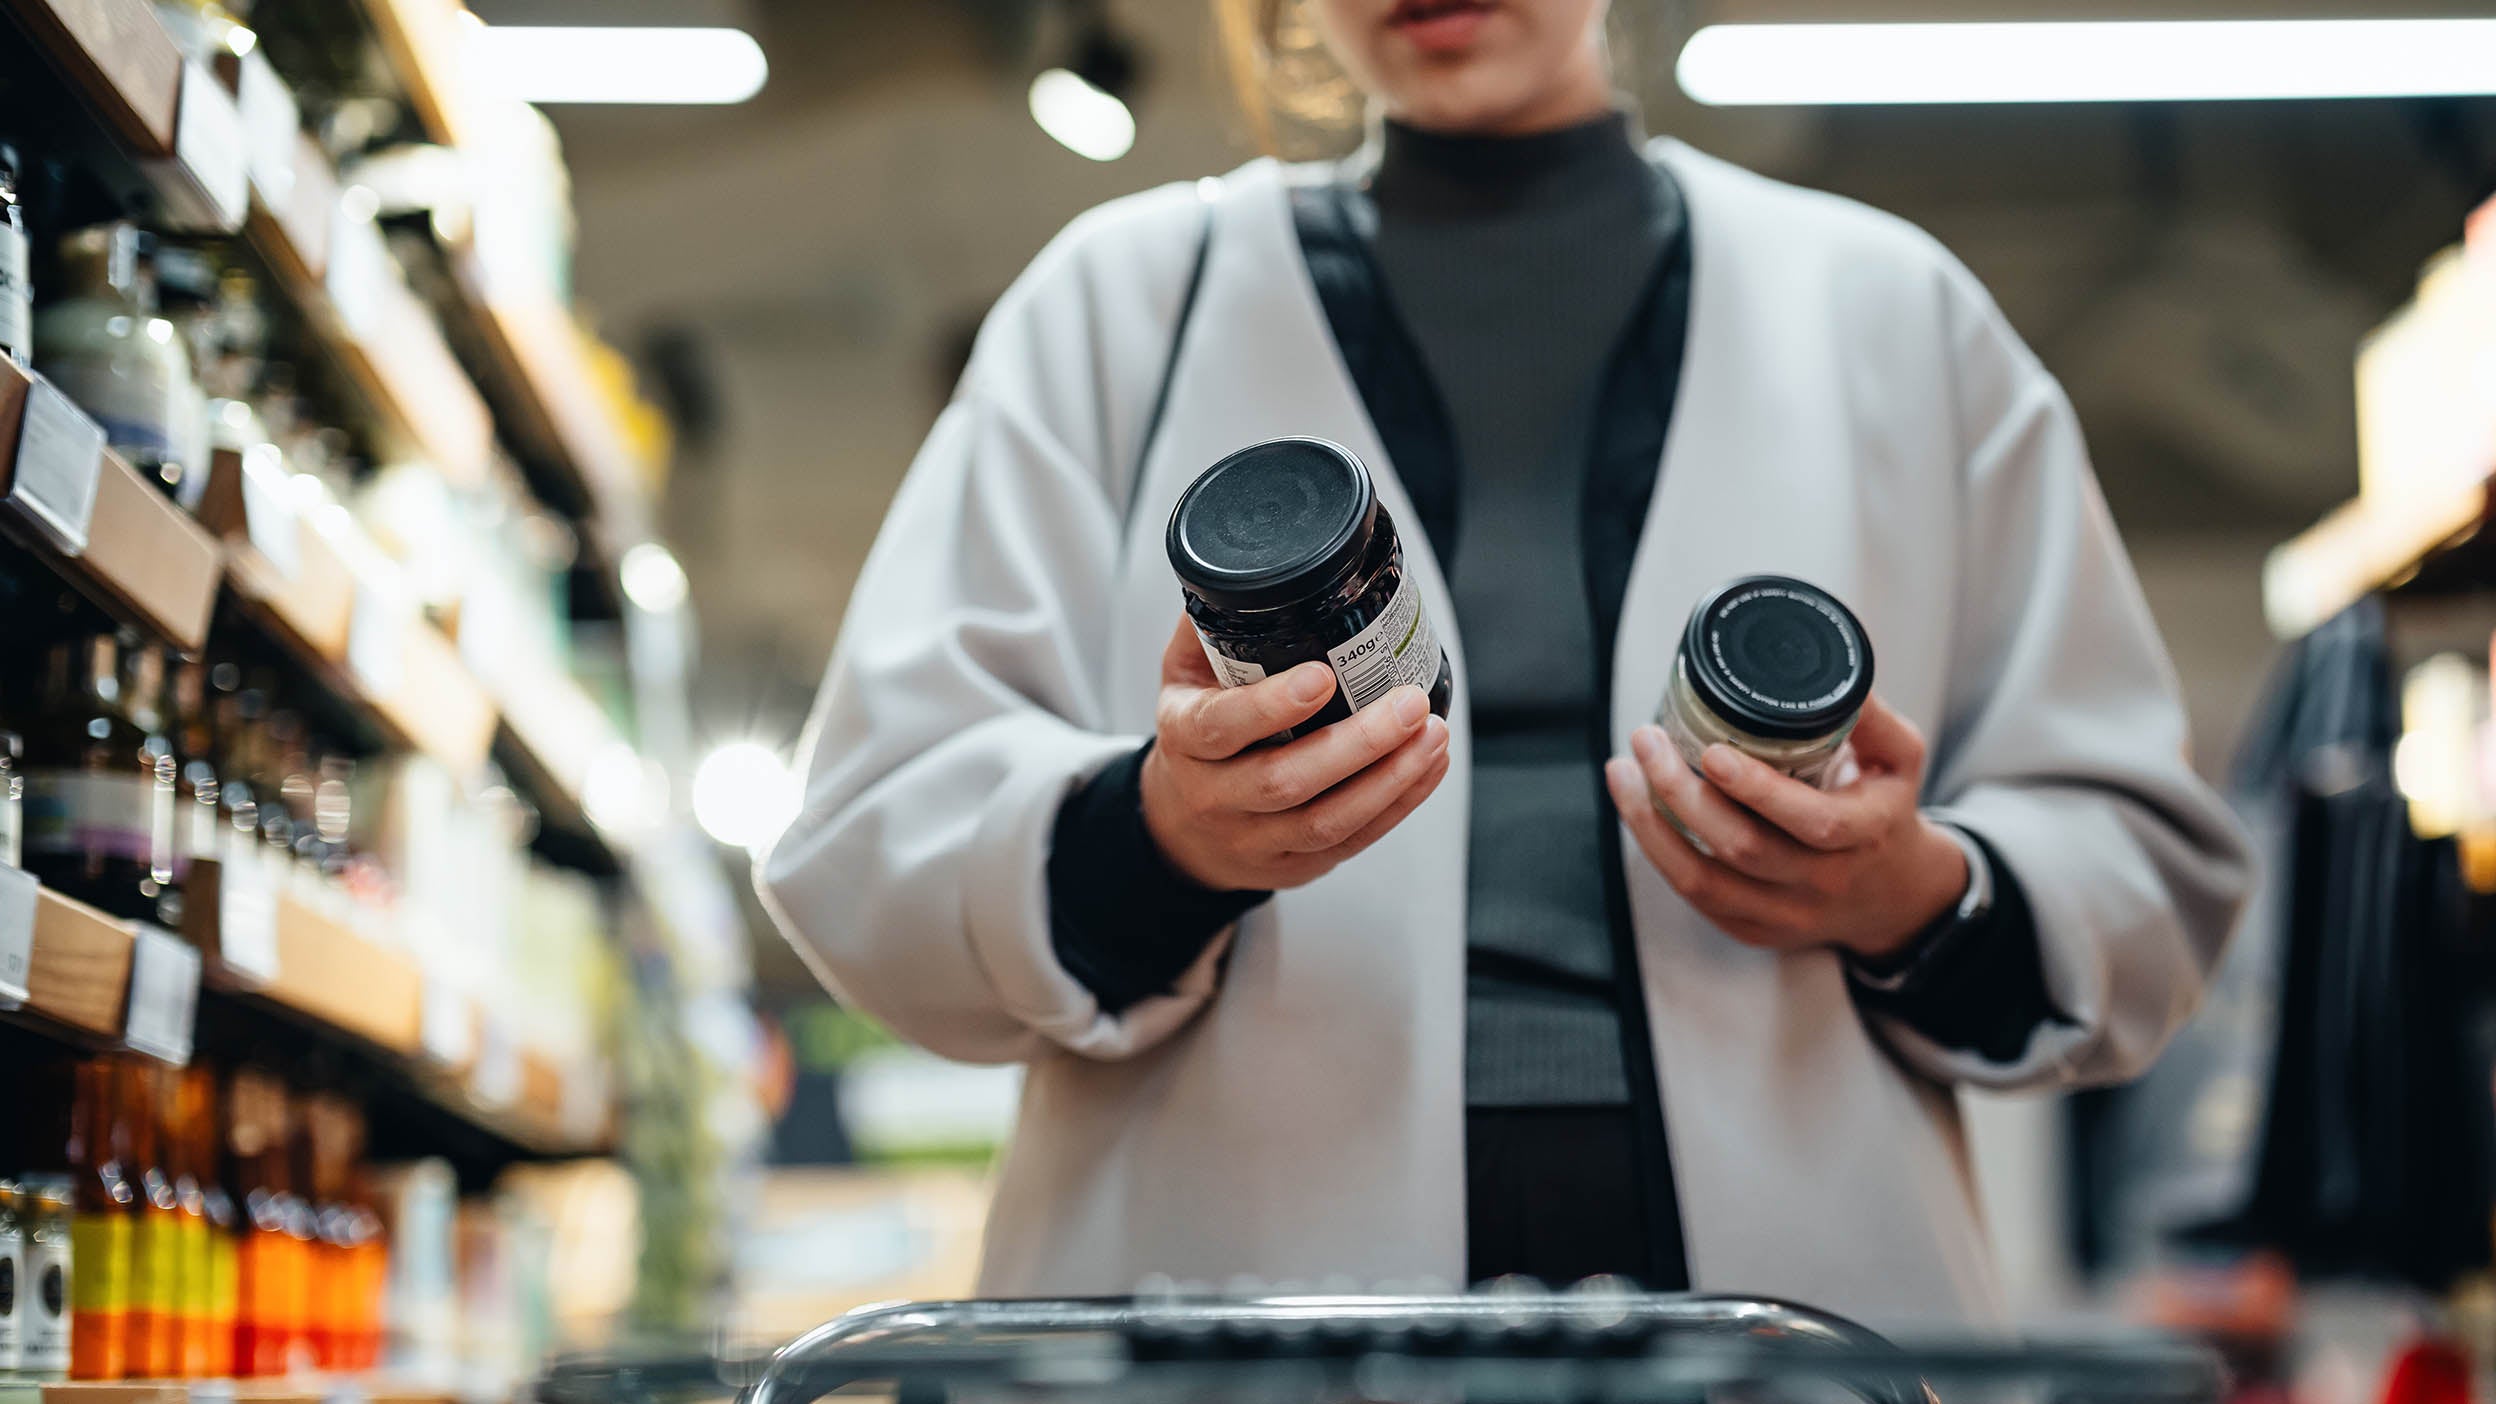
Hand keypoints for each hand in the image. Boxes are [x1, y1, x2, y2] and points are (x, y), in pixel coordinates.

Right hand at [1142, 617, 1450, 891]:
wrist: (1180, 827)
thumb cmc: (1196, 737)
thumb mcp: (1183, 674)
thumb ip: (1214, 624)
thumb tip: (1258, 566)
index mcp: (1185, 738)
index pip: (1223, 726)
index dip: (1272, 706)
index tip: (1324, 676)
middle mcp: (1215, 795)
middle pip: (1286, 781)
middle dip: (1357, 744)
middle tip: (1408, 703)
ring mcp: (1255, 838)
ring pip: (1326, 820)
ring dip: (1389, 779)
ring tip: (1432, 734)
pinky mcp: (1294, 865)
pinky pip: (1352, 841)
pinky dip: (1398, 804)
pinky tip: (1428, 767)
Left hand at [1604, 695, 1966, 960]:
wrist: (1892, 896)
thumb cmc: (1885, 813)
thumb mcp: (1901, 760)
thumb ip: (1872, 718)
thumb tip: (1833, 674)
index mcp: (1865, 834)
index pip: (1812, 821)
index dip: (1758, 790)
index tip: (1712, 751)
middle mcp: (1823, 881)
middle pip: (1743, 849)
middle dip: (1682, 792)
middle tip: (1647, 742)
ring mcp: (1786, 913)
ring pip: (1704, 880)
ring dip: (1651, 825)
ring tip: (1623, 771)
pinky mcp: (1755, 930)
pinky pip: (1695, 898)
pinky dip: (1658, 852)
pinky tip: (1636, 810)